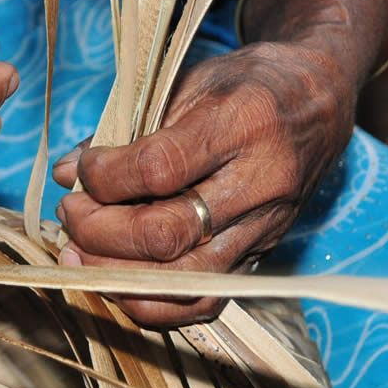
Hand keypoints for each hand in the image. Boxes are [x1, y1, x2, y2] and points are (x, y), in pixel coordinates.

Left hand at [52, 42, 357, 326]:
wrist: (321, 100)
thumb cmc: (246, 85)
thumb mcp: (187, 82)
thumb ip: (126, 128)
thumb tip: (67, 172)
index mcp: (243, 124)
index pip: (158, 170)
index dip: (104, 177)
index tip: (82, 170)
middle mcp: (259, 184)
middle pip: (165, 235)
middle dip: (98, 231)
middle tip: (70, 213)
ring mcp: (263, 230)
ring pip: (181, 280)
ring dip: (114, 274)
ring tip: (77, 252)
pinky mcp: (259, 259)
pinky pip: (202, 303)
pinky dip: (149, 304)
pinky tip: (112, 280)